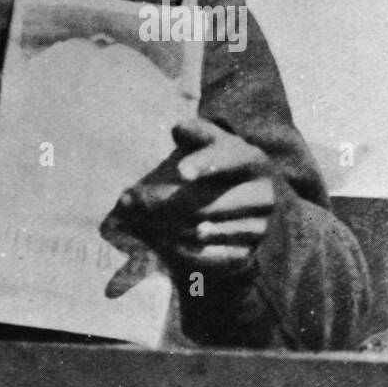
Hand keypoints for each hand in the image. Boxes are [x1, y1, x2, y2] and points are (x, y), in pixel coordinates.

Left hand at [115, 117, 275, 274]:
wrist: (238, 207)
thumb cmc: (211, 163)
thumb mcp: (206, 141)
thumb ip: (192, 132)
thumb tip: (179, 129)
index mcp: (252, 160)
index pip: (227, 161)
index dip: (204, 165)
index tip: (181, 172)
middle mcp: (262, 196)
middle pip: (205, 202)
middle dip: (160, 202)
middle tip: (126, 200)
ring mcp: (257, 229)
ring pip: (199, 231)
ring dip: (159, 227)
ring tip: (130, 218)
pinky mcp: (244, 256)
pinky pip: (203, 257)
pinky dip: (173, 249)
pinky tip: (150, 237)